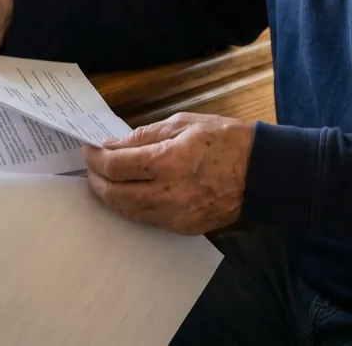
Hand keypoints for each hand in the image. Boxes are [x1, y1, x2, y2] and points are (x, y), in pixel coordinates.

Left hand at [82, 112, 253, 235]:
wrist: (262, 173)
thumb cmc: (226, 140)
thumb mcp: (185, 124)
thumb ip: (146, 135)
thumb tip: (115, 145)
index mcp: (168, 161)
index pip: (116, 165)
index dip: (96, 157)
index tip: (89, 149)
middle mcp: (167, 193)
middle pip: (113, 193)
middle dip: (96, 179)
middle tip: (92, 166)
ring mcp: (174, 215)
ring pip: (127, 210)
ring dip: (111, 195)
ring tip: (106, 180)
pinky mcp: (182, 227)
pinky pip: (146, 219)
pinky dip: (132, 206)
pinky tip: (130, 193)